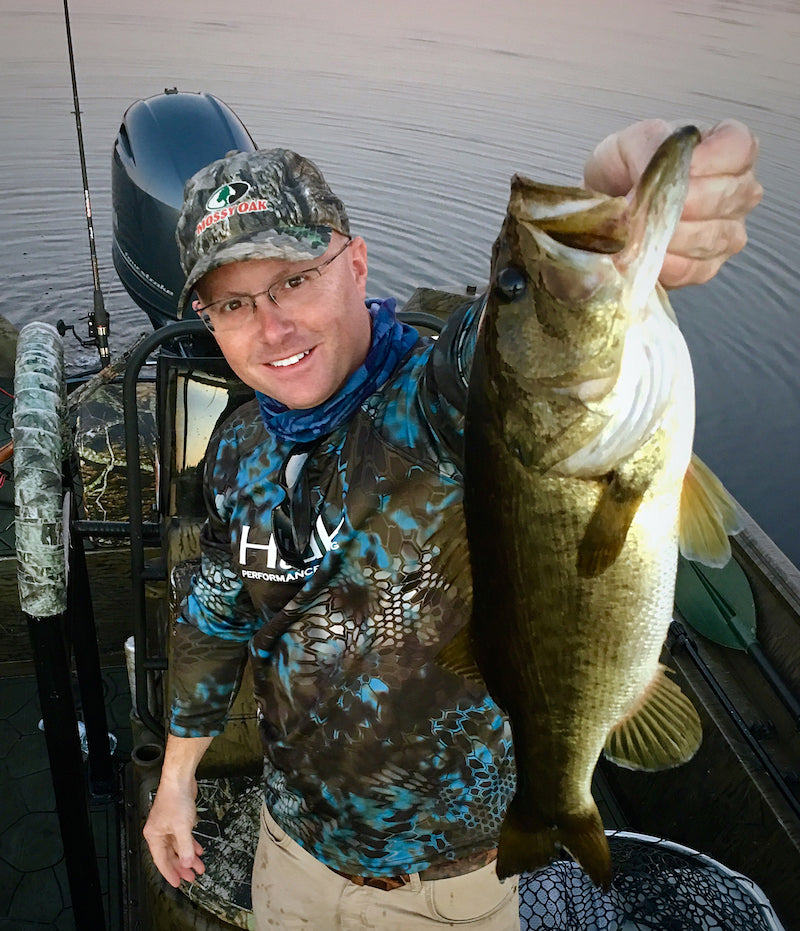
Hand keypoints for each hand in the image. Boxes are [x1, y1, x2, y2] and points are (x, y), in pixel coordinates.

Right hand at [143, 779, 205, 887]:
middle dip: (182, 866)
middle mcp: (159, 831)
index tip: (177, 883)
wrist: (180, 779)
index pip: (161, 860)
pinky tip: (199, 849)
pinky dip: (191, 843)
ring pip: (179, 846)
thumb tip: (186, 864)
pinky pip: (184, 837)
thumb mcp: (182, 827)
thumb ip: (185, 847)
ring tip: (199, 866)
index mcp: (154, 835)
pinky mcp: (178, 819)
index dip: (170, 873)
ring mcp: (168, 825)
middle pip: (170, 855)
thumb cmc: (176, 799)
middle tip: (192, 877)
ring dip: (189, 856)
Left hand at [584, 118, 762, 287]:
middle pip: (723, 197)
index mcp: (729, 148)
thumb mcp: (630, 142)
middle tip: (643, 205)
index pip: (739, 149)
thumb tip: (653, 184)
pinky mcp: (707, 267)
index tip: (678, 168)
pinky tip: (645, 254)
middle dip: (678, 203)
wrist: (602, 208)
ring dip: (668, 235)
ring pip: (710, 236)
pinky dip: (665, 263)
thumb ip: (649, 149)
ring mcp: (728, 232)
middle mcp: (739, 191)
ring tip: (637, 230)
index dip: (709, 160)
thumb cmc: (623, 169)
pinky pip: (694, 268)